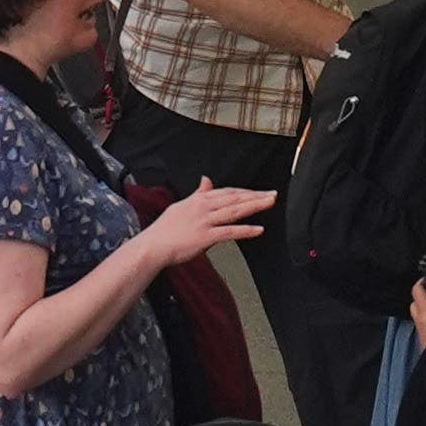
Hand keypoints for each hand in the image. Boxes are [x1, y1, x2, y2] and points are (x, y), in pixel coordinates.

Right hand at [136, 181, 275, 263]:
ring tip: (269, 203)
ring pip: (234, 211)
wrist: (153, 245)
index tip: (259, 191)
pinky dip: (245, 230)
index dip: (245, 191)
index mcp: (198, 200)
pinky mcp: (205, 237)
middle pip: (234, 198)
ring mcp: (204, 221)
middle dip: (255, 195)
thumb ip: (198, 194)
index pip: (226, 192)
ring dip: (254, 206)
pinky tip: (258, 230)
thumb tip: (206, 180)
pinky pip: (229, 232)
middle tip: (272, 194)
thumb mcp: (182, 206)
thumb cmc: (165, 230)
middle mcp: (202, 207)